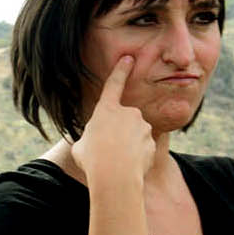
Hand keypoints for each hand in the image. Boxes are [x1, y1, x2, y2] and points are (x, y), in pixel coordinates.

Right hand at [71, 56, 154, 187]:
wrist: (115, 176)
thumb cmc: (92, 160)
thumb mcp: (81, 146)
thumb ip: (92, 138)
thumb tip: (95, 142)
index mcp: (106, 110)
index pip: (114, 84)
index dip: (121, 70)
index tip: (128, 58)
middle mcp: (128, 113)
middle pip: (123, 121)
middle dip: (117, 133)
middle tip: (106, 151)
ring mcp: (142, 127)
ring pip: (134, 136)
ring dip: (126, 147)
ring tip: (115, 162)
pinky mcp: (152, 142)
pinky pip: (143, 149)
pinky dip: (137, 157)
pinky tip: (128, 168)